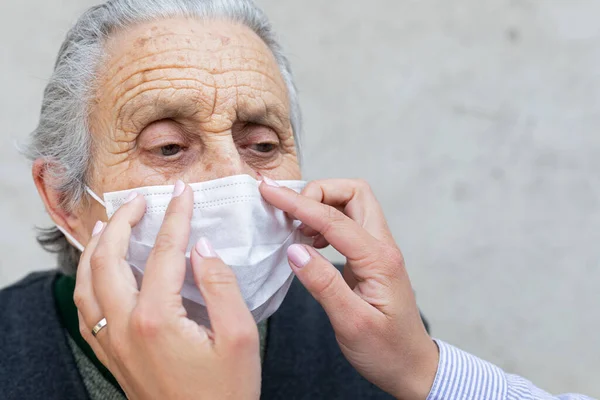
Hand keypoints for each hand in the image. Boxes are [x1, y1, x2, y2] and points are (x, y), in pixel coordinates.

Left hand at [74, 182, 260, 399]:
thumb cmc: (226, 394)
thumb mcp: (240, 336)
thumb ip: (220, 285)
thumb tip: (202, 247)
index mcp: (157, 318)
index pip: (164, 252)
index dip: (175, 216)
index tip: (183, 193)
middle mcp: (125, 327)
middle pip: (109, 260)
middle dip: (123, 221)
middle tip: (139, 200)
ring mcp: (113, 344)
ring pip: (87, 284)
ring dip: (95, 249)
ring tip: (108, 224)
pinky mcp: (113, 357)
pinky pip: (86, 311)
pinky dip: (86, 282)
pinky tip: (98, 274)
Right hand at [260, 178, 438, 399]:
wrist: (411, 366)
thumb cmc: (386, 351)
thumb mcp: (351, 323)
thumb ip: (323, 284)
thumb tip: (295, 250)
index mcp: (379, 260)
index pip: (334, 219)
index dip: (298, 203)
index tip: (269, 193)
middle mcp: (382, 247)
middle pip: (354, 192)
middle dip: (318, 191)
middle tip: (289, 211)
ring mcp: (378, 251)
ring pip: (352, 204)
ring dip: (321, 205)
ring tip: (296, 228)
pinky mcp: (369, 258)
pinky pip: (348, 224)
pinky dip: (324, 222)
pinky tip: (309, 241)